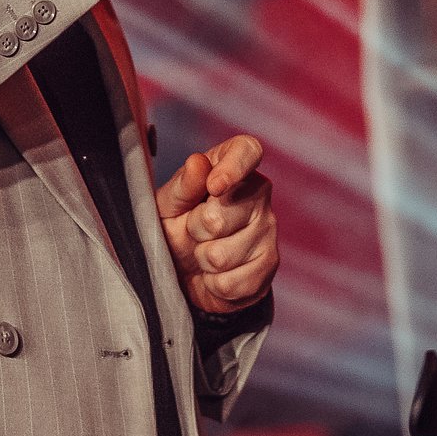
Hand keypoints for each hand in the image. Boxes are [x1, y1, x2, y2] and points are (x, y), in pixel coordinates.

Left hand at [155, 134, 277, 314]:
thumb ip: (182, 186)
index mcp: (232, 166)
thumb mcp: (167, 205)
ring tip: (203, 253)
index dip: (233, 167)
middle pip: (219, 216)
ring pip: (222, 256)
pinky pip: (232, 282)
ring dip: (202, 260)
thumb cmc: (176, 226)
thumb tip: (197, 163)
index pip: (247, 150)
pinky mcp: (269, 265)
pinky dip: (214, 284)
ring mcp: (268, 230)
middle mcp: (258, 194)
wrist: (186, 272)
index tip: (214, 187)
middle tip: (194, 230)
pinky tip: (215, 273)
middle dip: (194, 231)